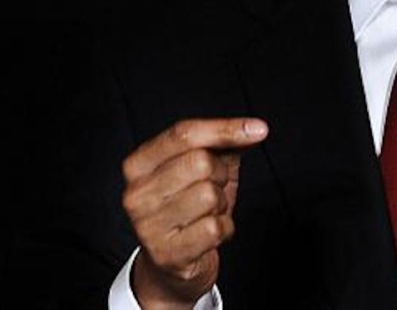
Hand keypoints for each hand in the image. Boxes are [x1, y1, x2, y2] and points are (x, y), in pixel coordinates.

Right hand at [121, 117, 268, 309]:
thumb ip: (222, 144)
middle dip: (220, 175)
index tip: (258, 129)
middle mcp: (137, 192)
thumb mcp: (203, 170)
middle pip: (201, 162)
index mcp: (139, 164)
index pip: (184, 134)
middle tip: (213, 190)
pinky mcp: (166, 253)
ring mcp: (148, 224)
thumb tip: (253, 129)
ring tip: (207, 213)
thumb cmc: (188, 209)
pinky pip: (214, 228)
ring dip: (221, 205)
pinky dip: (224, 229)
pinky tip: (209, 234)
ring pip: (210, 195)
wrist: (170, 267)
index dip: (224, 129)